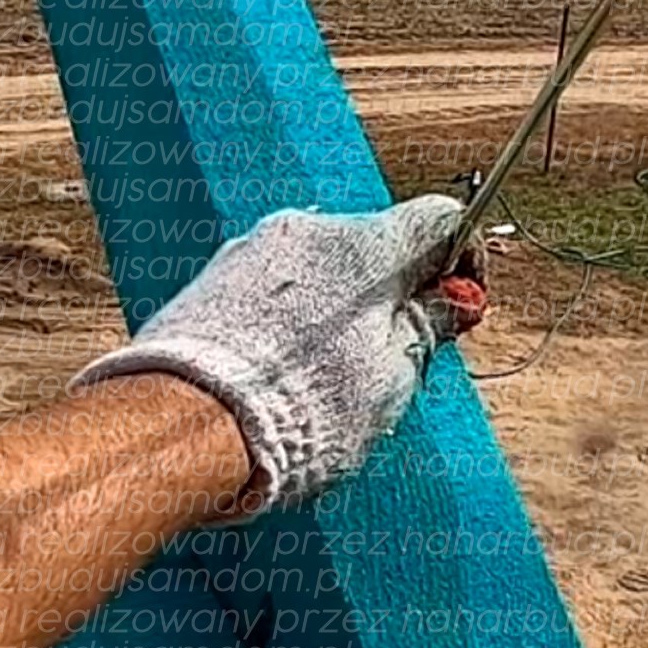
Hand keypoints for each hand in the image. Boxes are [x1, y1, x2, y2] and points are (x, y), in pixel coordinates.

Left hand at [74, 197, 486, 509]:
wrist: (186, 427)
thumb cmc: (301, 410)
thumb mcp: (392, 379)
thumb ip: (428, 327)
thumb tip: (457, 300)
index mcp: (365, 246)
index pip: (438, 219)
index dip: (462, 262)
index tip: (460, 306)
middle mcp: (308, 231)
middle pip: (377, 247)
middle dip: (396, 295)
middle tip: (396, 363)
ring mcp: (254, 250)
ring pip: (323, 271)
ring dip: (341, 312)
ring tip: (326, 383)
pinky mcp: (214, 279)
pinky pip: (275, 289)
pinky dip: (292, 321)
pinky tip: (282, 374)